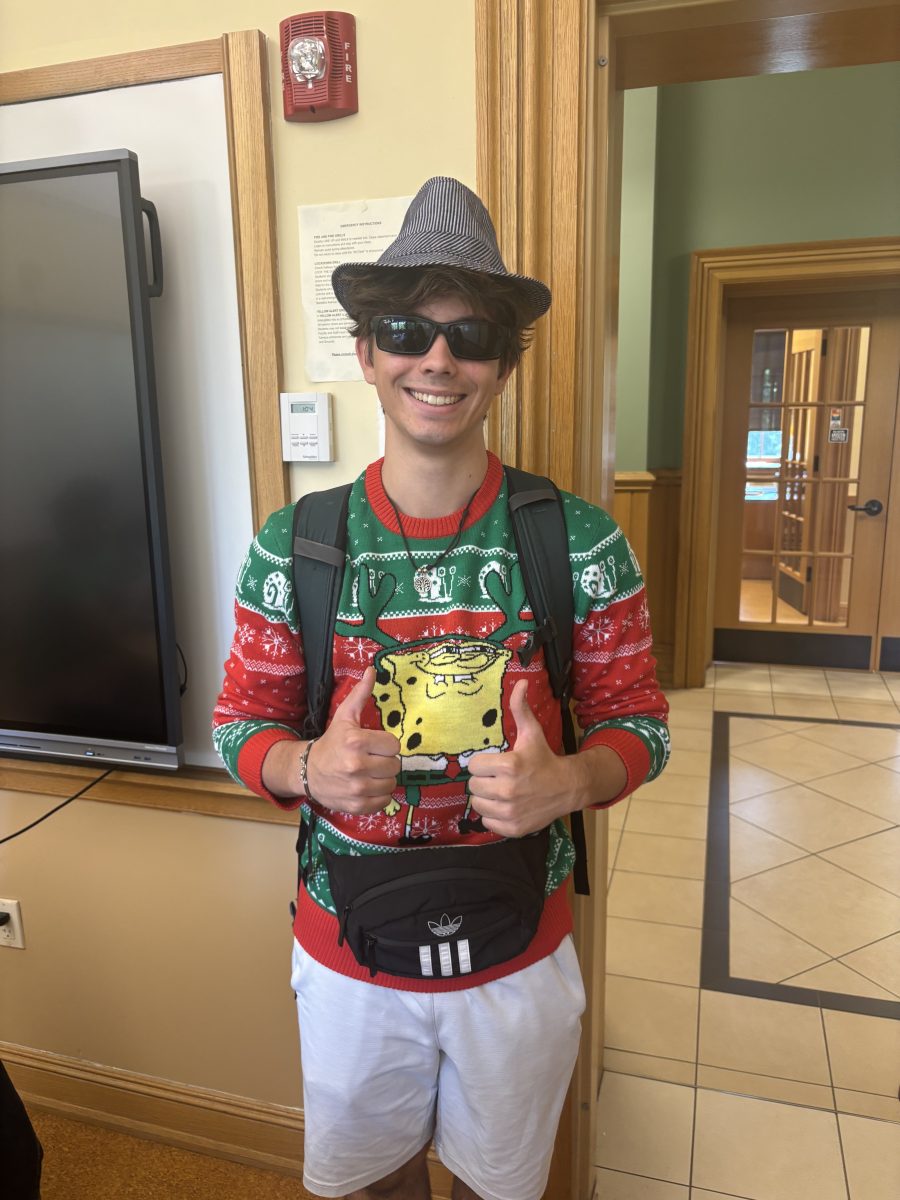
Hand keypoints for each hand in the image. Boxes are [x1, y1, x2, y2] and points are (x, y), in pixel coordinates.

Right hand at [306, 667, 400, 812]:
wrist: (307, 771)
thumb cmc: (331, 743)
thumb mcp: (345, 717)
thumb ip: (361, 694)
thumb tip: (372, 670)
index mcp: (356, 741)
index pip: (394, 745)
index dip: (385, 745)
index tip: (373, 746)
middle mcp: (356, 766)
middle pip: (395, 765)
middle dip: (385, 762)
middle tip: (370, 760)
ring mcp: (357, 788)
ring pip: (391, 784)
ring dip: (383, 779)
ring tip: (368, 773)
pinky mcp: (357, 806)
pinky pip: (385, 801)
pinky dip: (378, 796)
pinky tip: (366, 787)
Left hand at [467, 680, 575, 837]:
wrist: (568, 788)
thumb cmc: (544, 758)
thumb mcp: (532, 733)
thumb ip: (520, 708)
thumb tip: (520, 681)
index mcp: (509, 765)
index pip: (473, 766)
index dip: (484, 763)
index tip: (497, 764)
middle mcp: (508, 790)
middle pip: (473, 786)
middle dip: (484, 780)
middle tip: (500, 778)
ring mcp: (511, 812)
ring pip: (478, 805)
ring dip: (487, 799)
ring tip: (503, 792)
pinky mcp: (513, 828)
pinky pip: (487, 822)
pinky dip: (494, 816)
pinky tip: (507, 806)